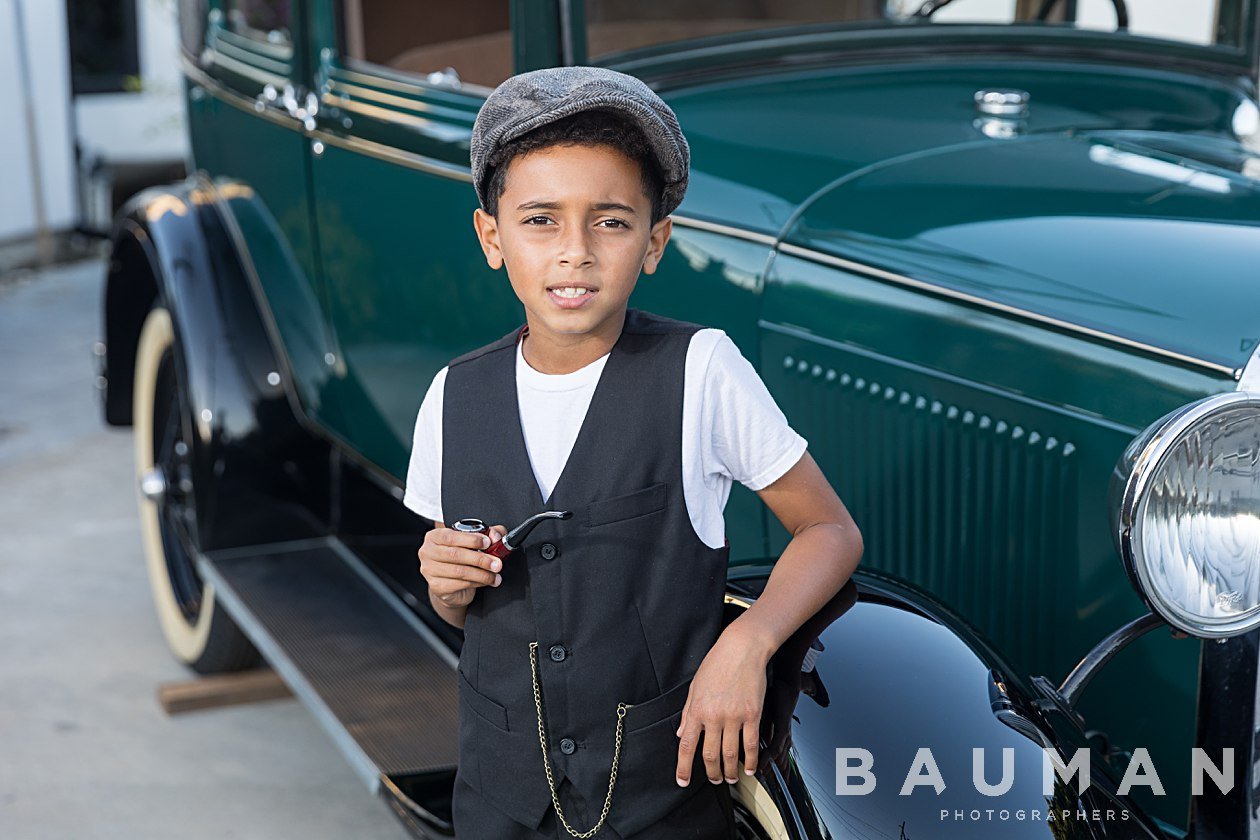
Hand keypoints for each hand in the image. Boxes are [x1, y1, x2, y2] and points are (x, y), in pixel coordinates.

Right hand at [418, 523, 507, 609]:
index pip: (451, 536)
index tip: (488, 543)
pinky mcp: (436, 587)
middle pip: (456, 555)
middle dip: (480, 559)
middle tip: (497, 563)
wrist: (451, 583)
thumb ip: (488, 533)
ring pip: (459, 571)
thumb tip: (496, 536)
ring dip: (482, 574)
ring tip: (495, 575)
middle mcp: (427, 552)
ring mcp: (429, 571)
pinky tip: (486, 581)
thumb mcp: (475, 541)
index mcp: (434, 536)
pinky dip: (477, 583)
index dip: (471, 540)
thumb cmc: (462, 557)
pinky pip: (460, 584)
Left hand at [674, 630, 767, 785]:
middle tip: (714, 780)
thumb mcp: (695, 687)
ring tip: (731, 778)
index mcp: (697, 710)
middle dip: (711, 773)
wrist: (742, 648)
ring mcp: (734, 717)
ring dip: (730, 771)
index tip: (682, 781)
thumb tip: (681, 734)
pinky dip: (750, 760)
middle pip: (710, 755)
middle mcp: (714, 716)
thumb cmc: (717, 663)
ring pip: (730, 754)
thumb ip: (688, 713)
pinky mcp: (752, 714)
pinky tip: (749, 768)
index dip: (683, 767)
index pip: (686, 745)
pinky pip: (751, 744)